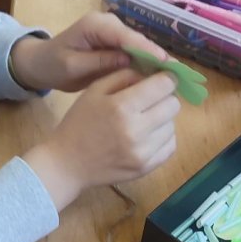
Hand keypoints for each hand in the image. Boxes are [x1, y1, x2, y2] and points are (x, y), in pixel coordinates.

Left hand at [9, 14, 165, 93]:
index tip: (165, 64)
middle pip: (138, 40)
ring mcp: (113, 34)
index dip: (148, 50)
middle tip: (180, 74)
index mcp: (96, 25)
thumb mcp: (72, 66)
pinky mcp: (115, 45)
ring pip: (139, 48)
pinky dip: (146, 65)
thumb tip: (128, 59)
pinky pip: (134, 54)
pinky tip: (161, 79)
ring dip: (156, 62)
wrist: (40, 64)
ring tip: (176, 78)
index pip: (127, 37)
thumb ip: (99, 61)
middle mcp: (108, 24)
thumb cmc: (52, 65)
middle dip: (158, 57)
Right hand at [23, 68, 179, 210]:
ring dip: (162, 119)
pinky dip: (163, 138)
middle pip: (173, 104)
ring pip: (173, 125)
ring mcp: (143, 152)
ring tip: (144, 121)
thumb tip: (153, 73)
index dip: (166, 78)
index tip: (161, 79)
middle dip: (165, 98)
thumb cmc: (79, 123)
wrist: (67, 164)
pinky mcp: (146, 168)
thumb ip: (124, 76)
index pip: (164, 85)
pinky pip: (170, 146)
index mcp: (121, 107)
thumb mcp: (94, 91)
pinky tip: (147, 136)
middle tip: (151, 101)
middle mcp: (136, 130)